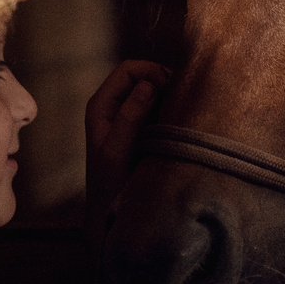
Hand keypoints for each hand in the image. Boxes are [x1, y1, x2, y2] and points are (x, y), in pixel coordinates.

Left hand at [86, 59, 169, 237]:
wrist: (109, 213)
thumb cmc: (109, 185)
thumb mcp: (117, 151)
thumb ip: (130, 117)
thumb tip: (148, 85)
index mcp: (101, 106)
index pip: (128, 70)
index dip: (151, 72)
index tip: (172, 89)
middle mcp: (113, 106)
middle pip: (142, 76)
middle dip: (163, 82)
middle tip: (183, 100)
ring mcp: (127, 117)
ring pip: (152, 92)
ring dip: (169, 97)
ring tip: (183, 110)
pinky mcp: (141, 129)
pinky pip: (158, 108)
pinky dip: (171, 109)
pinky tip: (181, 121)